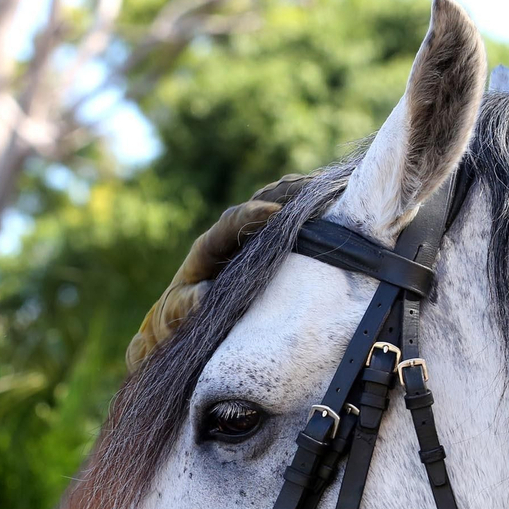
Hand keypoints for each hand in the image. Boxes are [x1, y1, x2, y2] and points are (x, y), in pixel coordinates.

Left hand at [126, 173, 310, 369]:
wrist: (183, 316)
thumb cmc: (179, 312)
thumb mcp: (179, 309)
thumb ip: (188, 302)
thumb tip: (204, 295)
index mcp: (209, 247)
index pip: (231, 222)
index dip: (252, 215)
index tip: (275, 212)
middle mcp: (231, 239)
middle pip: (259, 208)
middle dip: (285, 196)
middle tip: (314, 192)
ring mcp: (249, 244)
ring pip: (275, 216)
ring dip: (300, 204)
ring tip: (330, 198)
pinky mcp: (263, 253)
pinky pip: (284, 233)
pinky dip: (304, 224)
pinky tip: (329, 217)